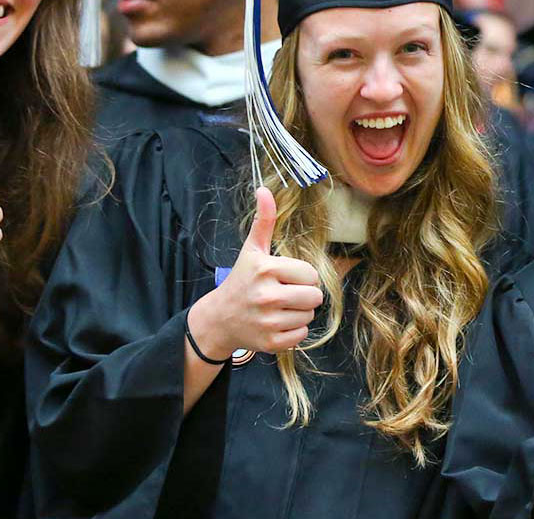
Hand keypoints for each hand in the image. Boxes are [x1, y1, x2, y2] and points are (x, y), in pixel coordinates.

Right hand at [186, 187, 323, 357]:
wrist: (219, 319)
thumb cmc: (241, 280)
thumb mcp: (252, 250)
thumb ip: (264, 221)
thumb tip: (264, 190)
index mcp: (266, 269)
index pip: (311, 274)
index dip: (302, 276)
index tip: (284, 278)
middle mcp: (267, 296)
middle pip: (314, 296)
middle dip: (304, 295)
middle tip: (284, 294)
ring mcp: (268, 321)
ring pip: (309, 315)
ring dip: (299, 313)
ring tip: (278, 309)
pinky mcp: (270, 342)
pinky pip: (301, 335)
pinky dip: (293, 331)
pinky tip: (276, 323)